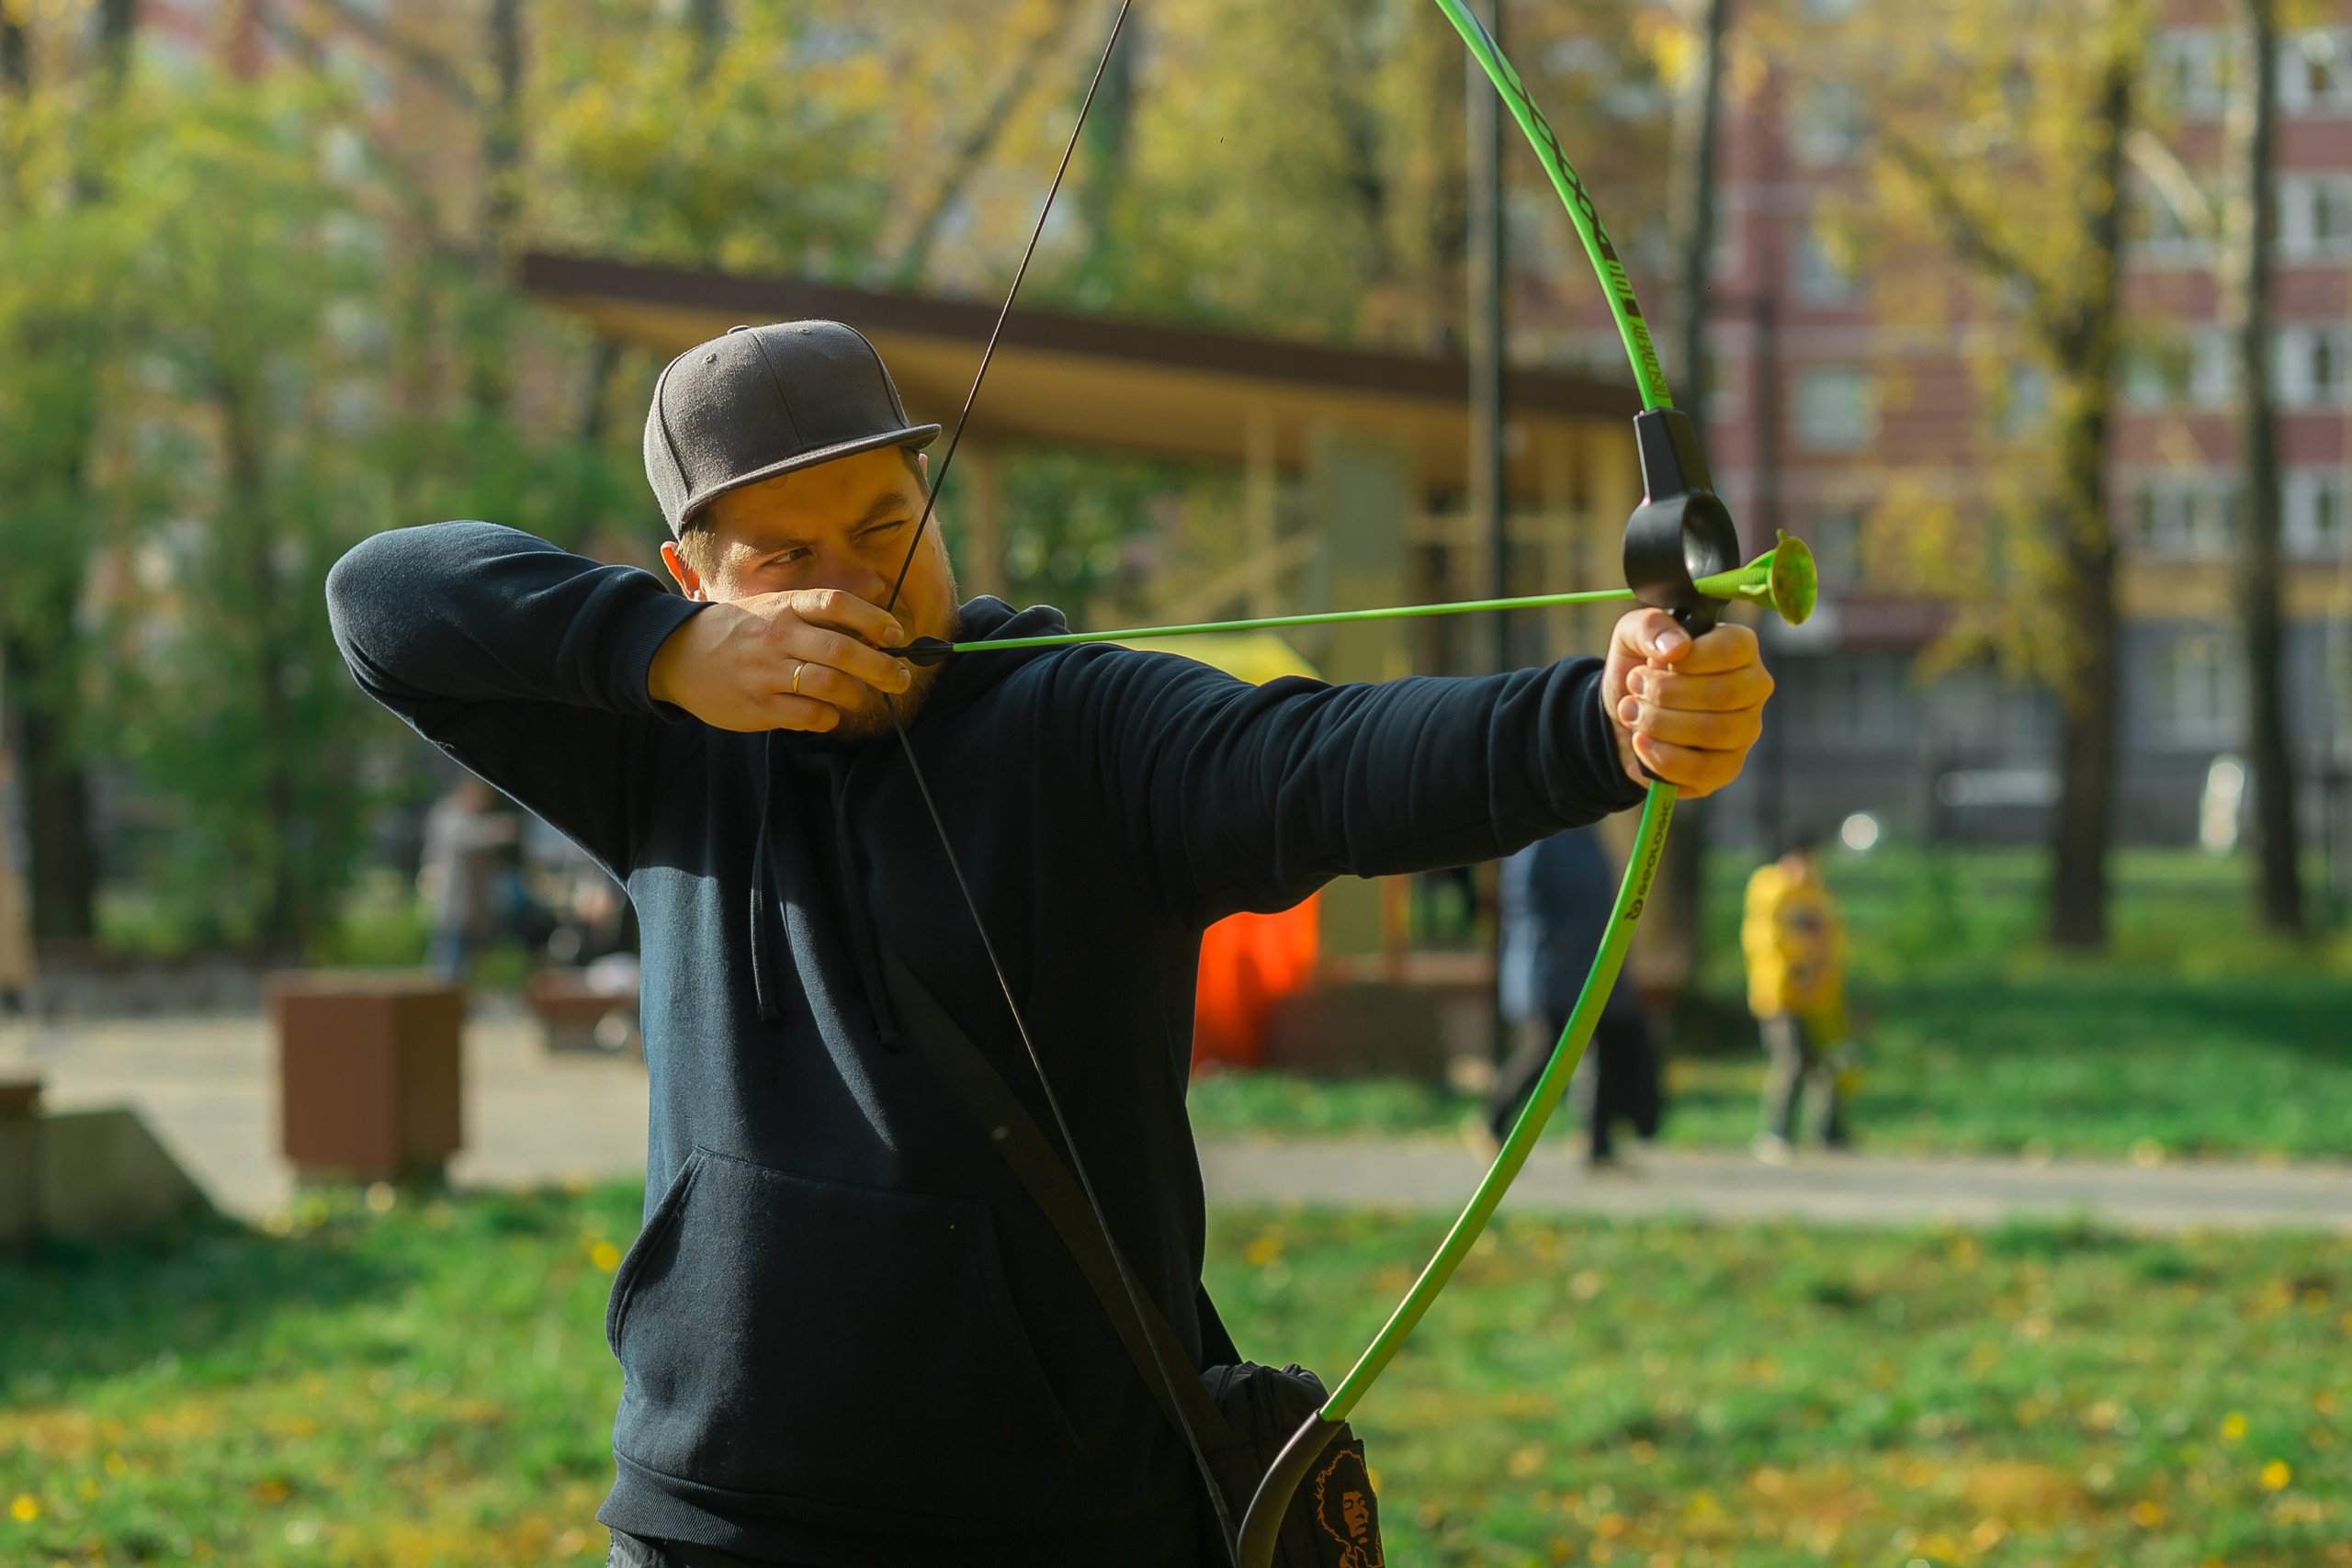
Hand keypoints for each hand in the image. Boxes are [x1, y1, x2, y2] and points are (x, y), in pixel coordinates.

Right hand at [647, 588, 912, 732]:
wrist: (677, 654)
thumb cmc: (738, 630)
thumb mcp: (772, 606)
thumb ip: (816, 611)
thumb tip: (872, 612)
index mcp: (784, 606)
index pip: (837, 604)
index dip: (874, 619)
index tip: (896, 635)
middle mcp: (777, 636)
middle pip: (842, 650)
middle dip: (882, 668)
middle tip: (901, 679)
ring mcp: (766, 672)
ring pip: (829, 685)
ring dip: (855, 695)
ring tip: (859, 697)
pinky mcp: (757, 706)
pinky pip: (807, 716)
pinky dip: (827, 718)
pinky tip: (828, 714)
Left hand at [1600, 609, 1772, 797]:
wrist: (1623, 718)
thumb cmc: (1639, 670)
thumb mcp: (1631, 637)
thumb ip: (1651, 627)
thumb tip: (1677, 646)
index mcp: (1739, 648)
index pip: (1733, 648)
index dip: (1690, 657)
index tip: (1654, 662)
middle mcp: (1753, 688)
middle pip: (1723, 693)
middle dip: (1665, 692)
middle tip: (1634, 687)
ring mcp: (1745, 730)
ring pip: (1714, 731)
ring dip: (1660, 723)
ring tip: (1631, 712)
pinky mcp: (1727, 767)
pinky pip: (1703, 769)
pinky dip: (1663, 757)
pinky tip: (1640, 742)